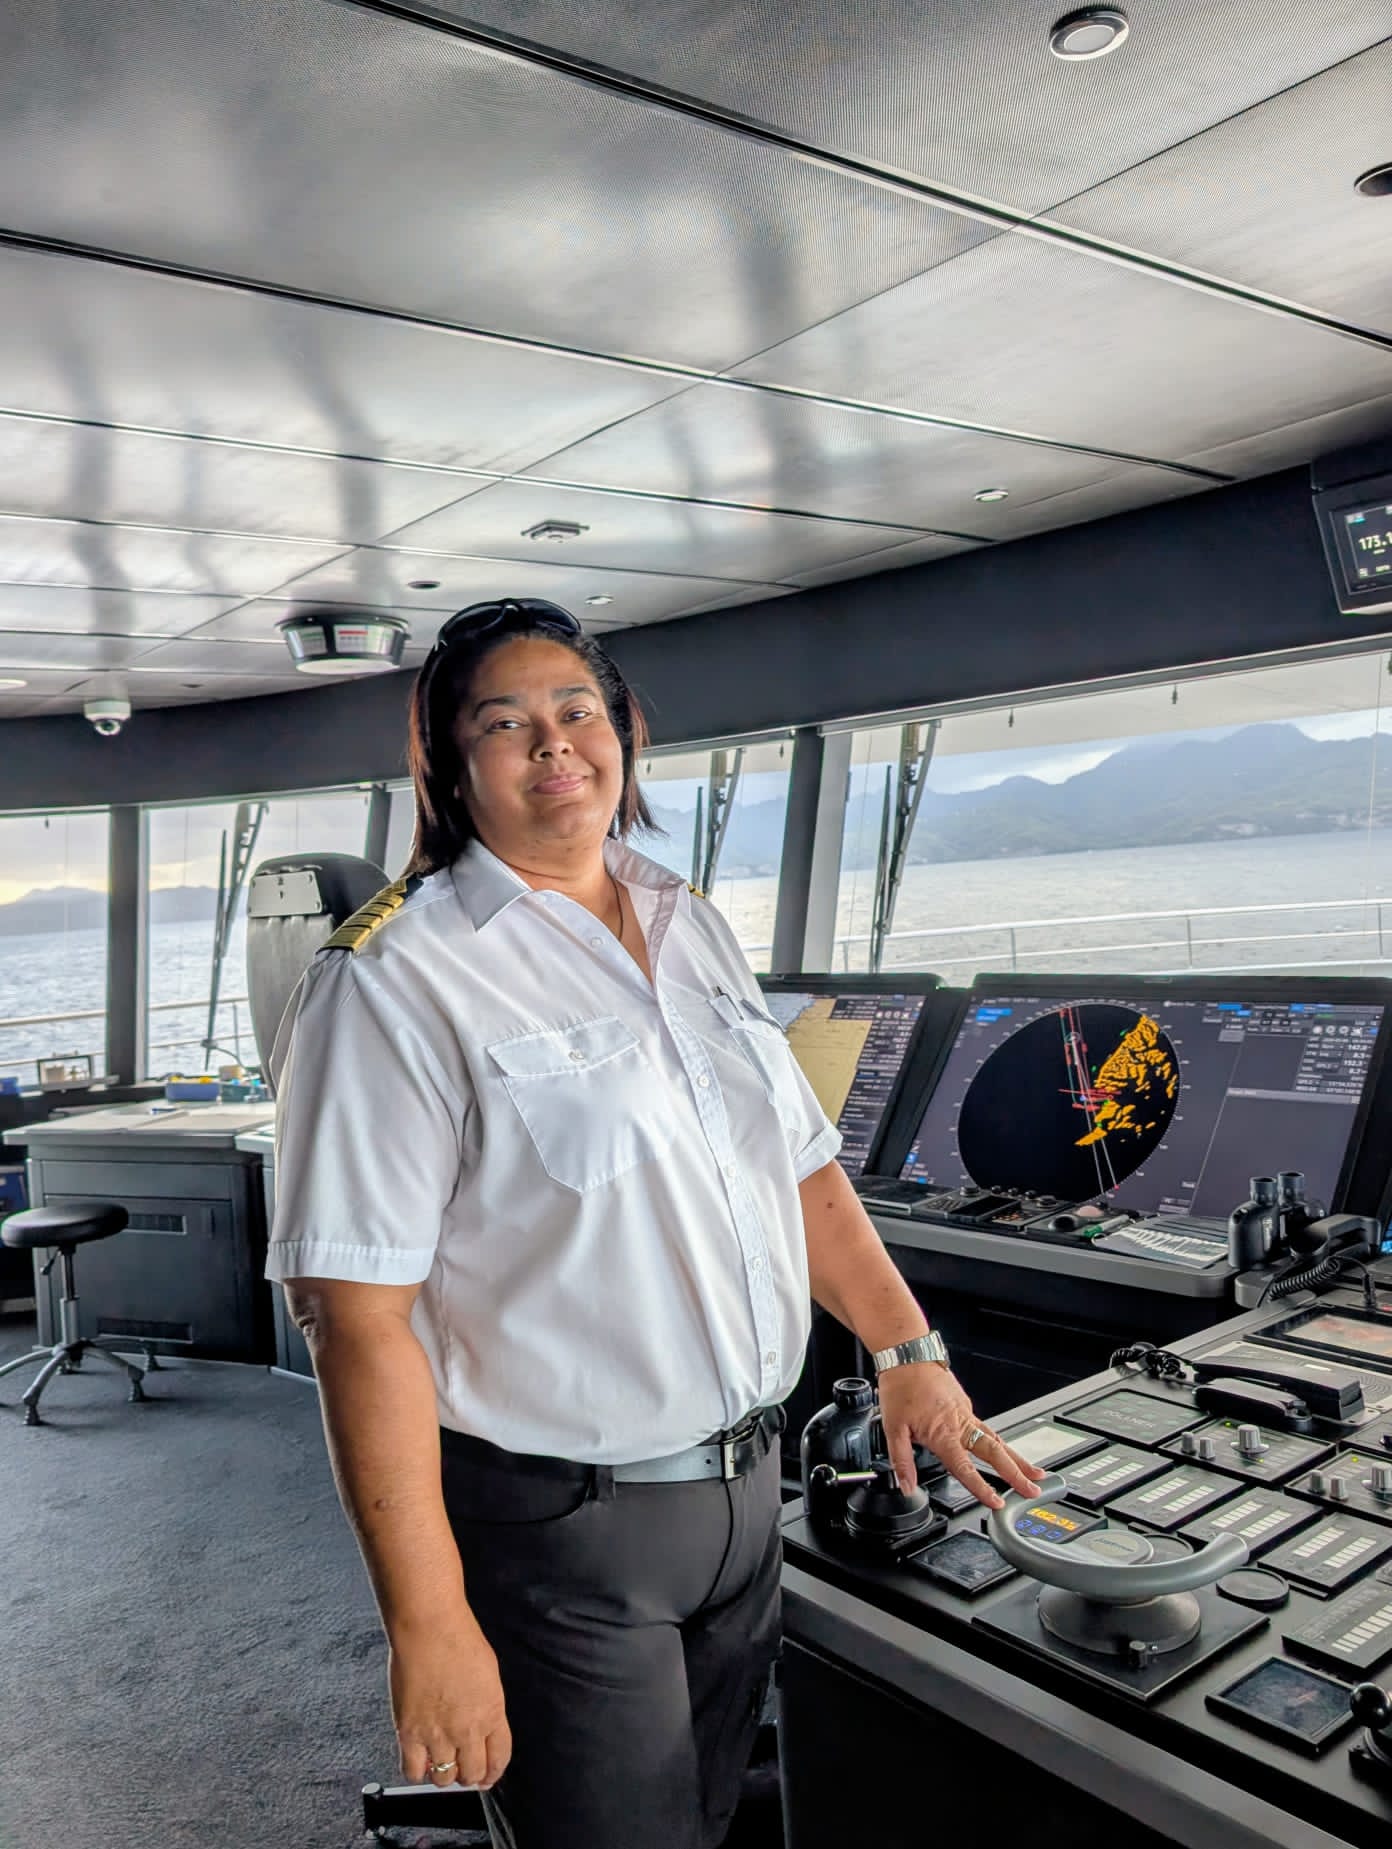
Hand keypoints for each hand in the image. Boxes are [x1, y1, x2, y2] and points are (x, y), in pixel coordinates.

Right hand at [389, 1616, 511, 1788]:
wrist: (429, 1627)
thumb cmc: (459, 1639)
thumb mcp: (489, 1675)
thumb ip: (488, 1706)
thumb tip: (482, 1726)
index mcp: (492, 1713)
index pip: (499, 1759)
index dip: (493, 1772)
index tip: (488, 1776)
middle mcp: (467, 1730)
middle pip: (472, 1775)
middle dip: (469, 1775)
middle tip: (462, 1767)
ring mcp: (437, 1735)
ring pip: (444, 1780)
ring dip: (443, 1773)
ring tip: (439, 1760)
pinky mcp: (409, 1733)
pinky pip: (413, 1772)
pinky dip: (417, 1770)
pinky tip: (419, 1757)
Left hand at [875, 1363, 1046, 1509]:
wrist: (908, 1355)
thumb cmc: (901, 1386)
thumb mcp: (892, 1427)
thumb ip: (902, 1461)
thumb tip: (906, 1486)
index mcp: (944, 1433)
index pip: (966, 1469)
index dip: (982, 1488)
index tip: (997, 1502)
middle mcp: (961, 1424)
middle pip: (996, 1454)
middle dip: (1017, 1474)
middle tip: (1034, 1489)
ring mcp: (966, 1413)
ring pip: (997, 1439)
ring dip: (1017, 1458)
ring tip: (1034, 1473)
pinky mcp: (966, 1404)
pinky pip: (986, 1427)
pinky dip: (999, 1442)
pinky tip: (1002, 1451)